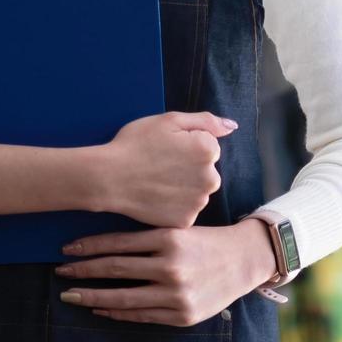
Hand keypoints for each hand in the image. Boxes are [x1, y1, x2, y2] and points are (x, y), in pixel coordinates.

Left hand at [56, 223, 277, 325]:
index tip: (66, 249)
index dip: (88, 246)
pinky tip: (100, 308)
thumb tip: (101, 243)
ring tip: (70, 295)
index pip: (118, 243)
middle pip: (115, 269)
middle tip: (60, 271)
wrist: (244, 261)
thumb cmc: (206, 241)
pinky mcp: (181, 315)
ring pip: (123, 297)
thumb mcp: (179, 229)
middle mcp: (171, 266)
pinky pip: (140, 315)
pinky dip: (117, 312)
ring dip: (92, 296)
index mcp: (169, 238)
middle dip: (83, 271)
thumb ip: (146, 237)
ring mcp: (176, 294)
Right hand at [92, 112, 234, 228]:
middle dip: (189, 168)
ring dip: (184, 188)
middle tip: (161, 165)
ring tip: (157, 181)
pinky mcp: (185, 221)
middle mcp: (211, 179)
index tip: (167, 148)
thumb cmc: (135, 144)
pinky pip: (186, 210)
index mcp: (209, 151)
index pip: (208, 146)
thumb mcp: (169, 120)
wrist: (109, 177)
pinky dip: (175, 205)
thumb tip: (232, 126)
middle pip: (206, 171)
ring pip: (197, 191)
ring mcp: (198, 203)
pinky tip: (157, 197)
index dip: (186, 145)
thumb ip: (206, 121)